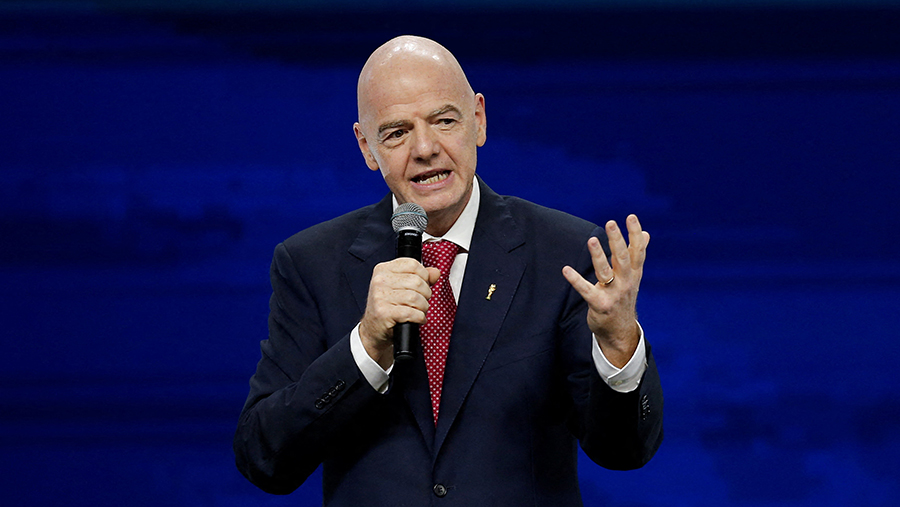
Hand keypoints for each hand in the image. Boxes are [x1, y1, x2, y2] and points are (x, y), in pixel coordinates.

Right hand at [359, 258, 440, 368]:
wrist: (374, 330)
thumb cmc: (389, 307)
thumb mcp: (402, 287)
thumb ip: (420, 277)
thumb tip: (435, 273)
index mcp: (383, 269)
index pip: (413, 264)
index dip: (424, 276)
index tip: (422, 286)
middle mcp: (380, 280)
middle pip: (417, 281)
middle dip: (425, 294)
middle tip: (421, 302)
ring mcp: (380, 296)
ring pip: (416, 298)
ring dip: (423, 308)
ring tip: (419, 311)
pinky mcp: (383, 312)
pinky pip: (411, 313)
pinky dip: (419, 318)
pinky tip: (416, 319)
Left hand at [562, 214, 648, 367]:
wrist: (620, 331)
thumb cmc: (624, 298)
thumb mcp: (633, 277)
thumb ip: (637, 255)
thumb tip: (646, 234)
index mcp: (634, 274)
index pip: (638, 251)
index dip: (635, 234)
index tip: (631, 217)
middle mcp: (626, 282)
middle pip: (622, 258)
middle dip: (617, 240)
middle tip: (611, 223)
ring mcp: (613, 294)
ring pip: (606, 272)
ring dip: (598, 256)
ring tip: (591, 240)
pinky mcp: (599, 305)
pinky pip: (586, 290)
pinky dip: (576, 280)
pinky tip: (566, 269)